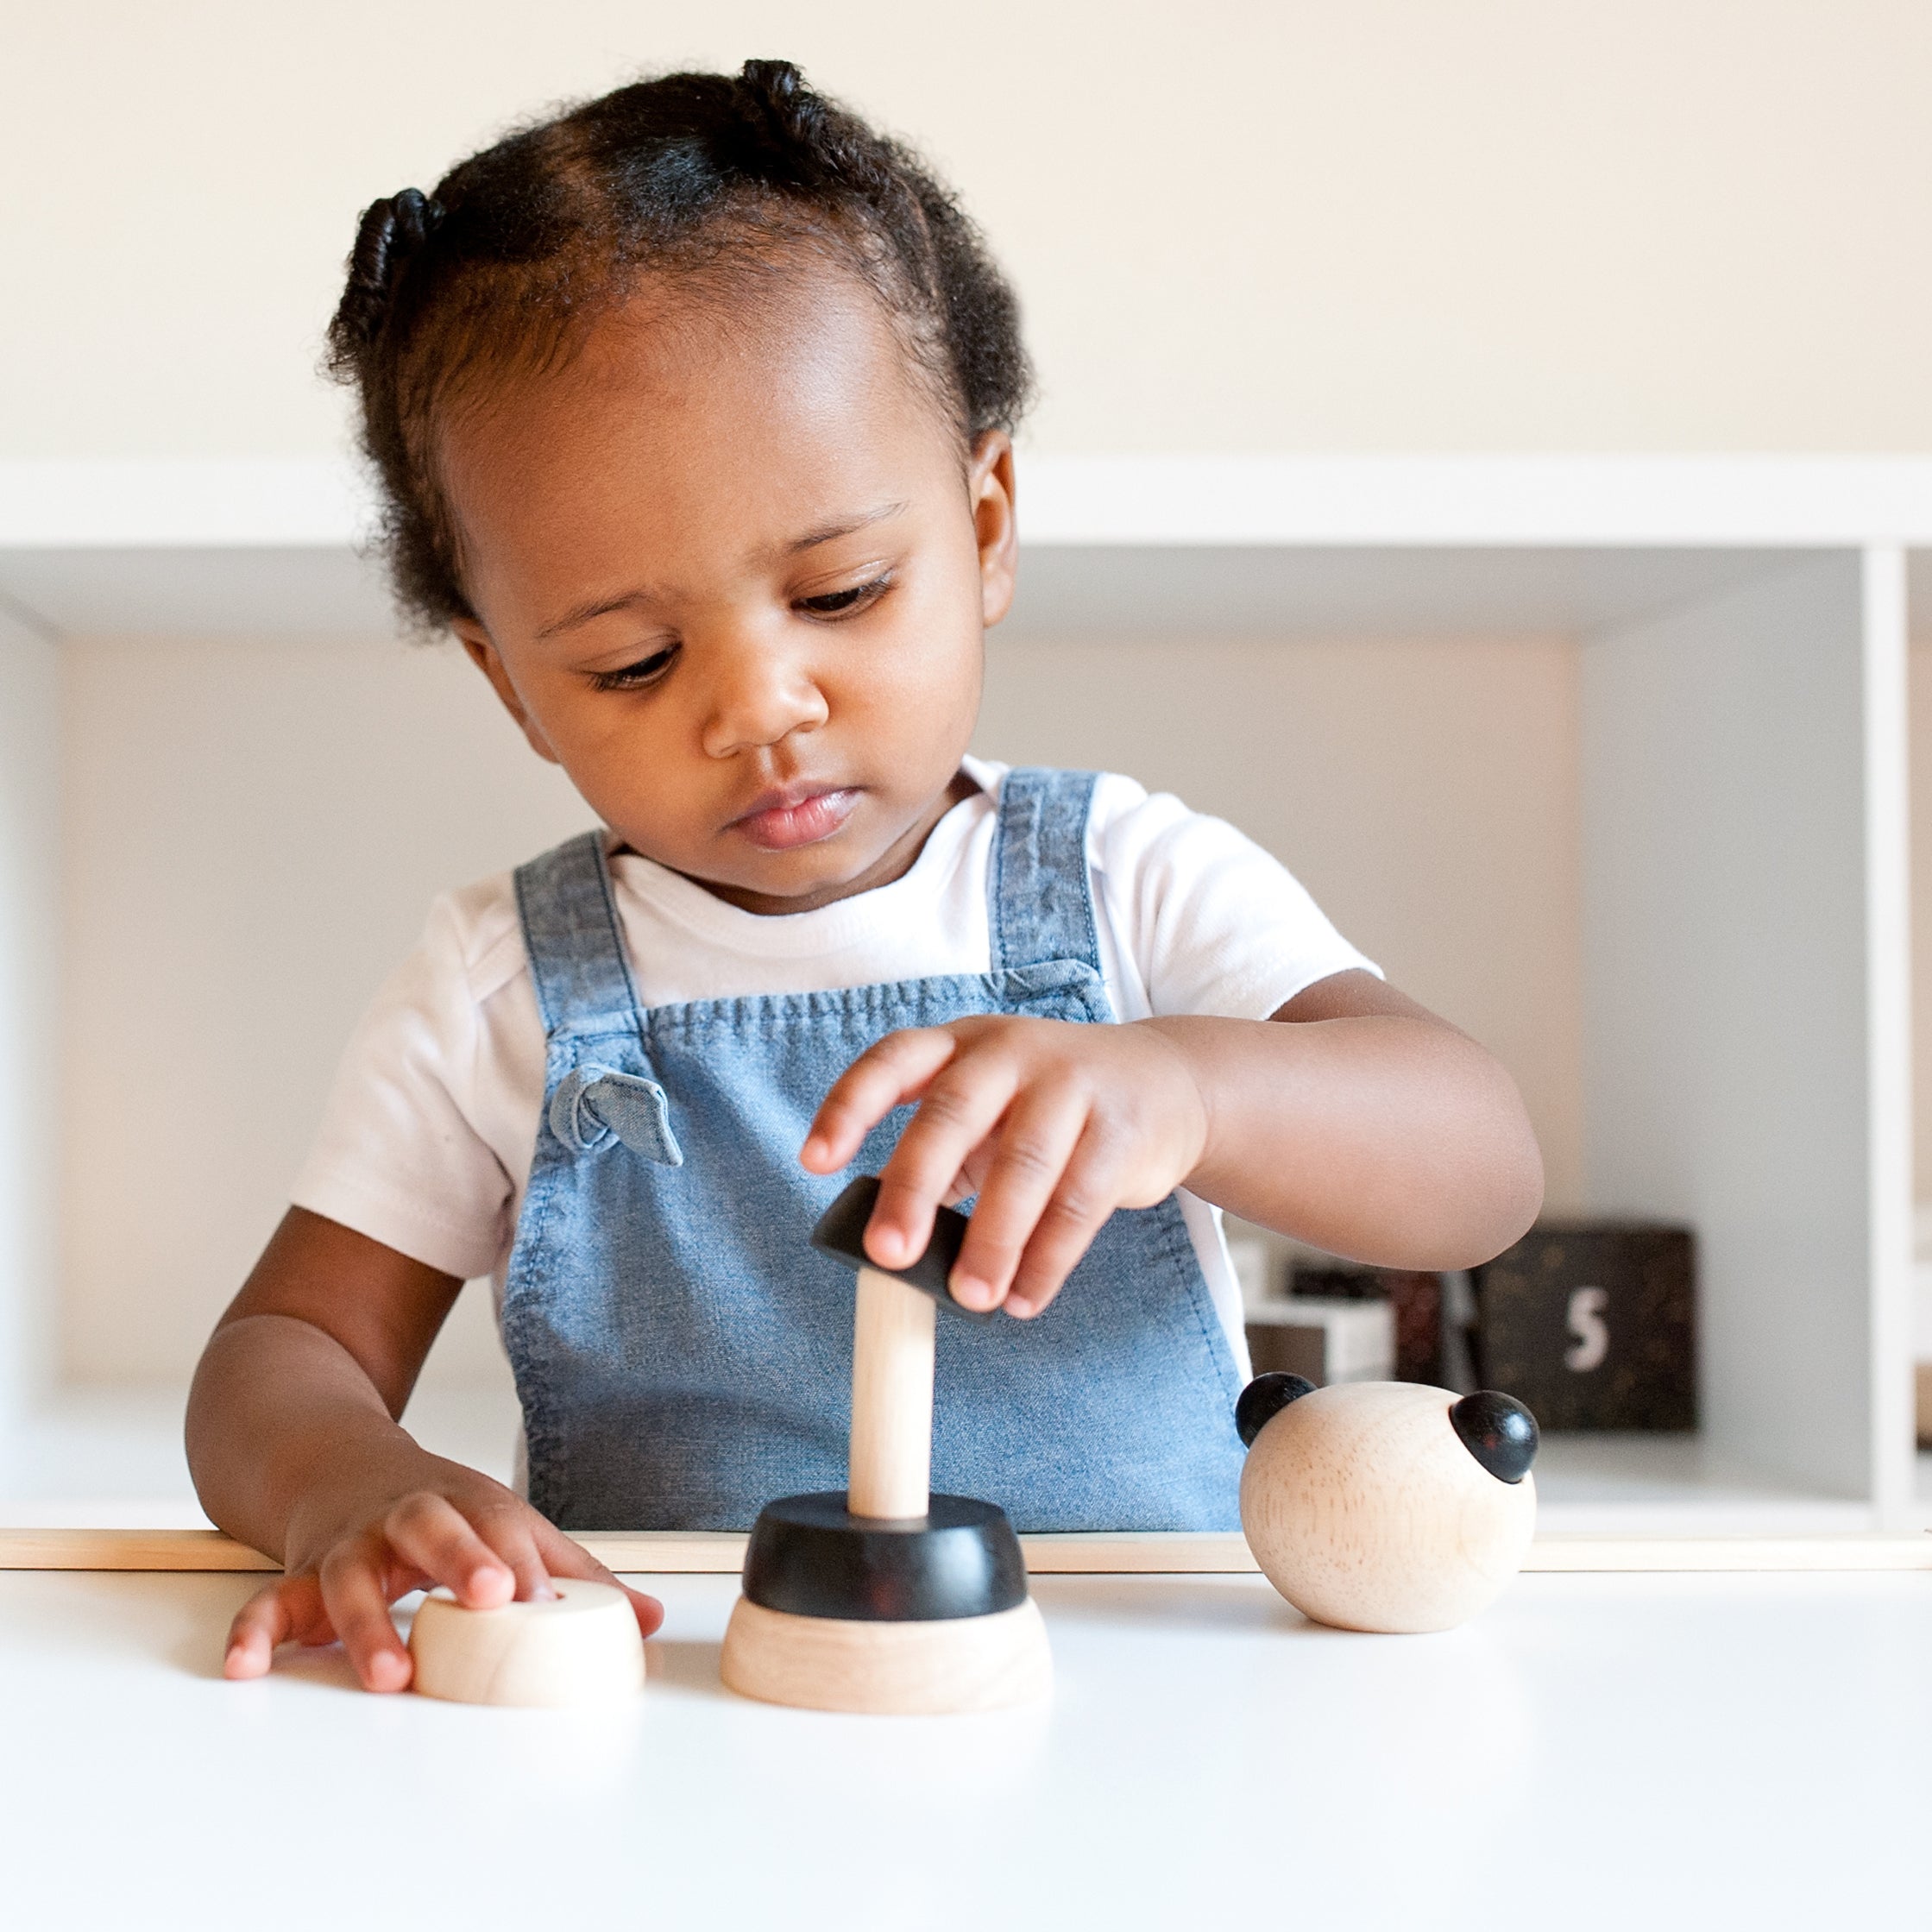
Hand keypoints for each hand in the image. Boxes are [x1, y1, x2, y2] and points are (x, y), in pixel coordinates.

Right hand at [222, 1448, 663, 1691]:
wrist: (338, 1458)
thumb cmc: (442, 1507)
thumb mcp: (508, 1524)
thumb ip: (577, 1574)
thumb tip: (652, 1620)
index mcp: (468, 1505)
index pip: (505, 1526)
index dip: (529, 1560)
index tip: (548, 1598)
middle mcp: (407, 1519)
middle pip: (433, 1528)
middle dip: (462, 1559)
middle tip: (492, 1596)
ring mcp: (350, 1545)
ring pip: (351, 1576)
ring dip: (367, 1623)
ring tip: (389, 1672)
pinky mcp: (299, 1572)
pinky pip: (270, 1602)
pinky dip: (254, 1632)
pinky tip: (249, 1666)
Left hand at [802, 1015, 1209, 1317]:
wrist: (1169, 1084)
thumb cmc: (1051, 1105)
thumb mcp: (991, 1108)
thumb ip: (942, 1160)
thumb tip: (889, 1240)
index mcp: (961, 1044)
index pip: (892, 1059)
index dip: (849, 1107)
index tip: (814, 1162)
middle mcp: (1011, 1052)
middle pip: (952, 1113)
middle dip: (916, 1188)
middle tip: (888, 1256)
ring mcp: (1072, 1085)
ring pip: (1023, 1164)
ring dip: (992, 1240)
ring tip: (970, 1298)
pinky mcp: (1122, 1130)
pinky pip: (1079, 1202)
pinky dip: (1048, 1259)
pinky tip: (1024, 1299)